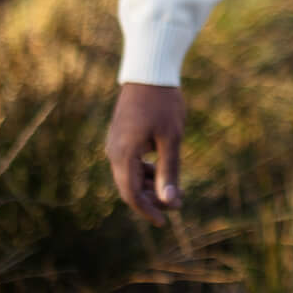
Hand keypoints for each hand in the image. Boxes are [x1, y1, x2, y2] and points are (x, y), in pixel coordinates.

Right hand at [105, 83, 185, 225]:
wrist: (149, 71)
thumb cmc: (163, 103)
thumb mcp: (172, 138)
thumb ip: (169, 171)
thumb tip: (170, 202)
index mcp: (124, 154)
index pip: (131, 194)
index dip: (147, 211)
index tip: (165, 222)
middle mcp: (114, 151)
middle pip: (129, 187)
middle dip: (152, 199)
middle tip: (179, 202)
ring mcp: (115, 143)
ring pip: (129, 175)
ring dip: (150, 185)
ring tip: (175, 189)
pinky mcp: (120, 136)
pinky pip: (129, 162)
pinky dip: (145, 171)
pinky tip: (162, 169)